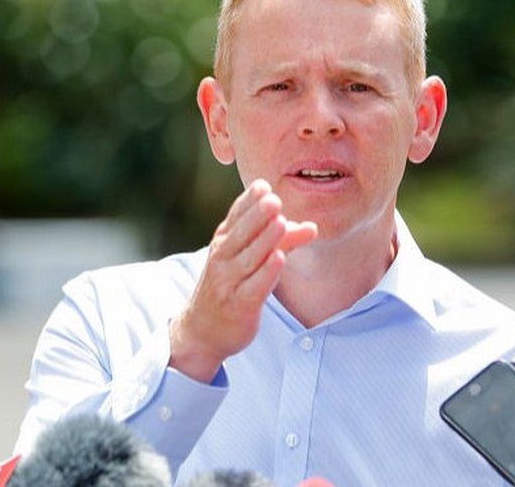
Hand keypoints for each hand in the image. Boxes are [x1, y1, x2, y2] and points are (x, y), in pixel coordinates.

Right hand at [169, 179, 317, 381]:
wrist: (202, 330)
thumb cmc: (231, 286)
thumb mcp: (250, 258)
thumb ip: (282, 241)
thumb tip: (312, 226)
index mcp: (223, 241)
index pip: (235, 216)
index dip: (248, 201)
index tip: (263, 185)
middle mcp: (222, 259)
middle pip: (241, 234)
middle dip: (257, 216)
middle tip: (273, 199)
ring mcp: (229, 282)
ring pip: (249, 258)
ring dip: (265, 240)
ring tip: (280, 222)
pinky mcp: (240, 305)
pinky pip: (254, 286)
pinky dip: (266, 272)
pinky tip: (279, 258)